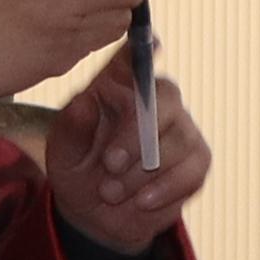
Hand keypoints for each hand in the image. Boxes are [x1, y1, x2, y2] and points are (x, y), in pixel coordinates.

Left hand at [38, 45, 209, 255]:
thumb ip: (71, 129)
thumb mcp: (62, 153)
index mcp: (117, 85)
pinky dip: (165, 189)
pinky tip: (141, 202)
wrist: (97, 216)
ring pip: (178, 139)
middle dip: (138, 134)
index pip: (135, 55)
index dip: (144, 46)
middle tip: (110, 164)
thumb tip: (85, 102)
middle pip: (164, 97)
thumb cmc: (78, 170)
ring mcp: (181, 128)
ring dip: (142, 172)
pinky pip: (192, 170)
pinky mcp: (197, 159)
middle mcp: (154, 99)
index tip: (150, 43)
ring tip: (110, 192)